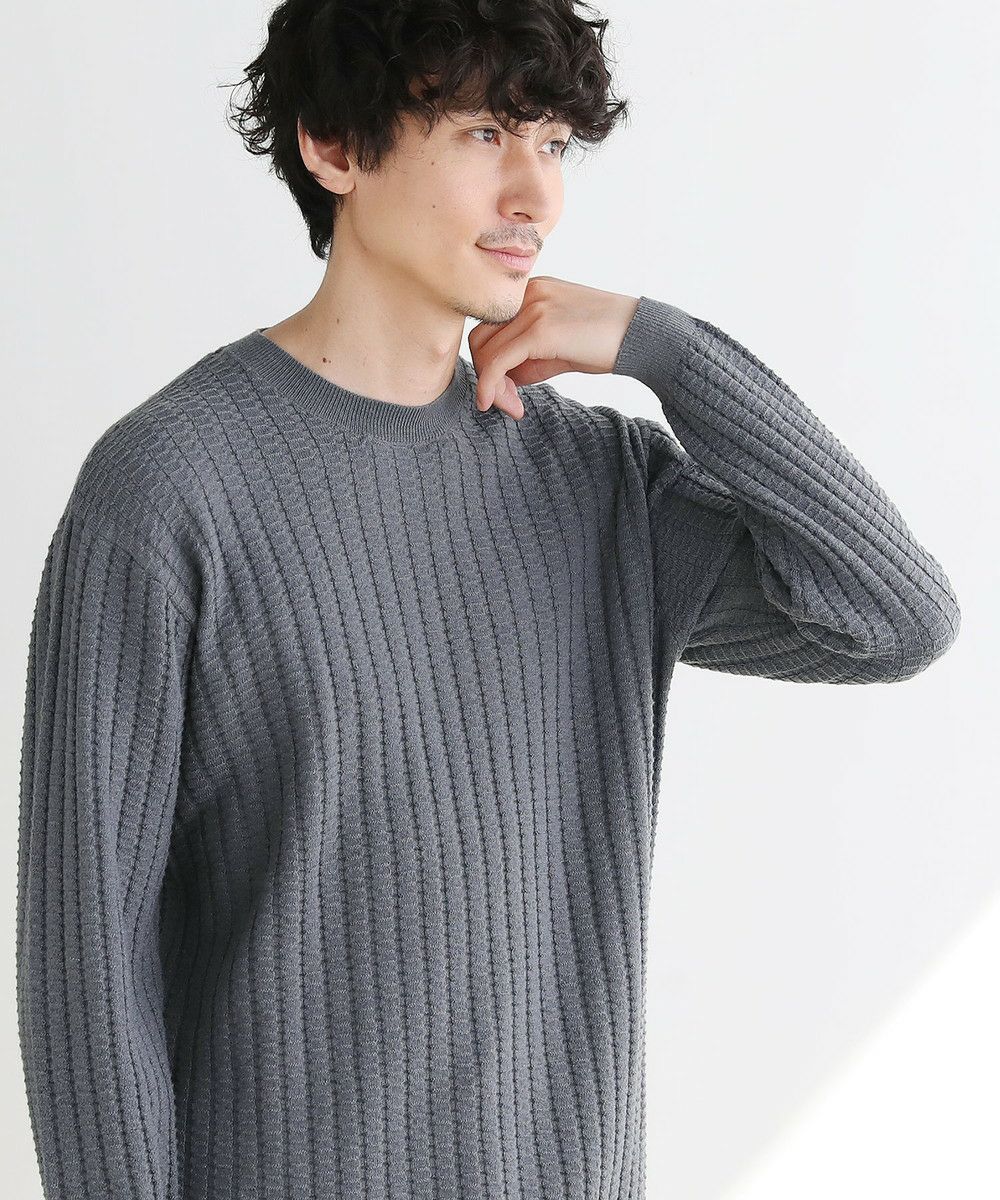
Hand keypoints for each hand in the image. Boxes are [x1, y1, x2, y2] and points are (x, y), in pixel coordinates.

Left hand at [467, 277, 639, 419]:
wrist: (642, 335)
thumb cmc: (606, 342)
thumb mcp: (560, 345)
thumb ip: (529, 356)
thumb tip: (500, 380)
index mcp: (532, 290)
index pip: (490, 327)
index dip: (491, 363)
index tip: (508, 392)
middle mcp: (527, 293)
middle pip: (480, 338)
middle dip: (487, 375)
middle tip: (507, 403)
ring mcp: (532, 308)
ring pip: (485, 351)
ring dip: (491, 386)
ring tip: (513, 406)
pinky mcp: (540, 330)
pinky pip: (498, 362)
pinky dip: (490, 386)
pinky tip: (499, 404)